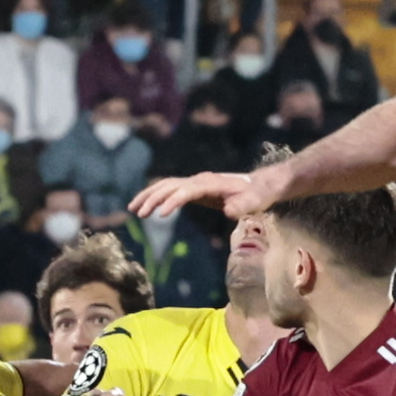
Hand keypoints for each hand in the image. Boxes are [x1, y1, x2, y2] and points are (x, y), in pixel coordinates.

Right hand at [128, 166, 283, 220]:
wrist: (262, 185)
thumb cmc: (259, 194)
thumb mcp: (255, 201)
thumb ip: (243, 205)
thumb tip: (229, 211)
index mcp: (210, 182)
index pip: (186, 191)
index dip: (173, 201)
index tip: (161, 215)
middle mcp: (199, 179)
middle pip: (170, 185)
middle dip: (152, 197)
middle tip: (138, 213)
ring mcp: (196, 182)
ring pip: (166, 185)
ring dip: (149, 195)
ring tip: (133, 209)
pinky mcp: (195, 188)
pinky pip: (171, 190)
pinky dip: (157, 196)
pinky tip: (147, 206)